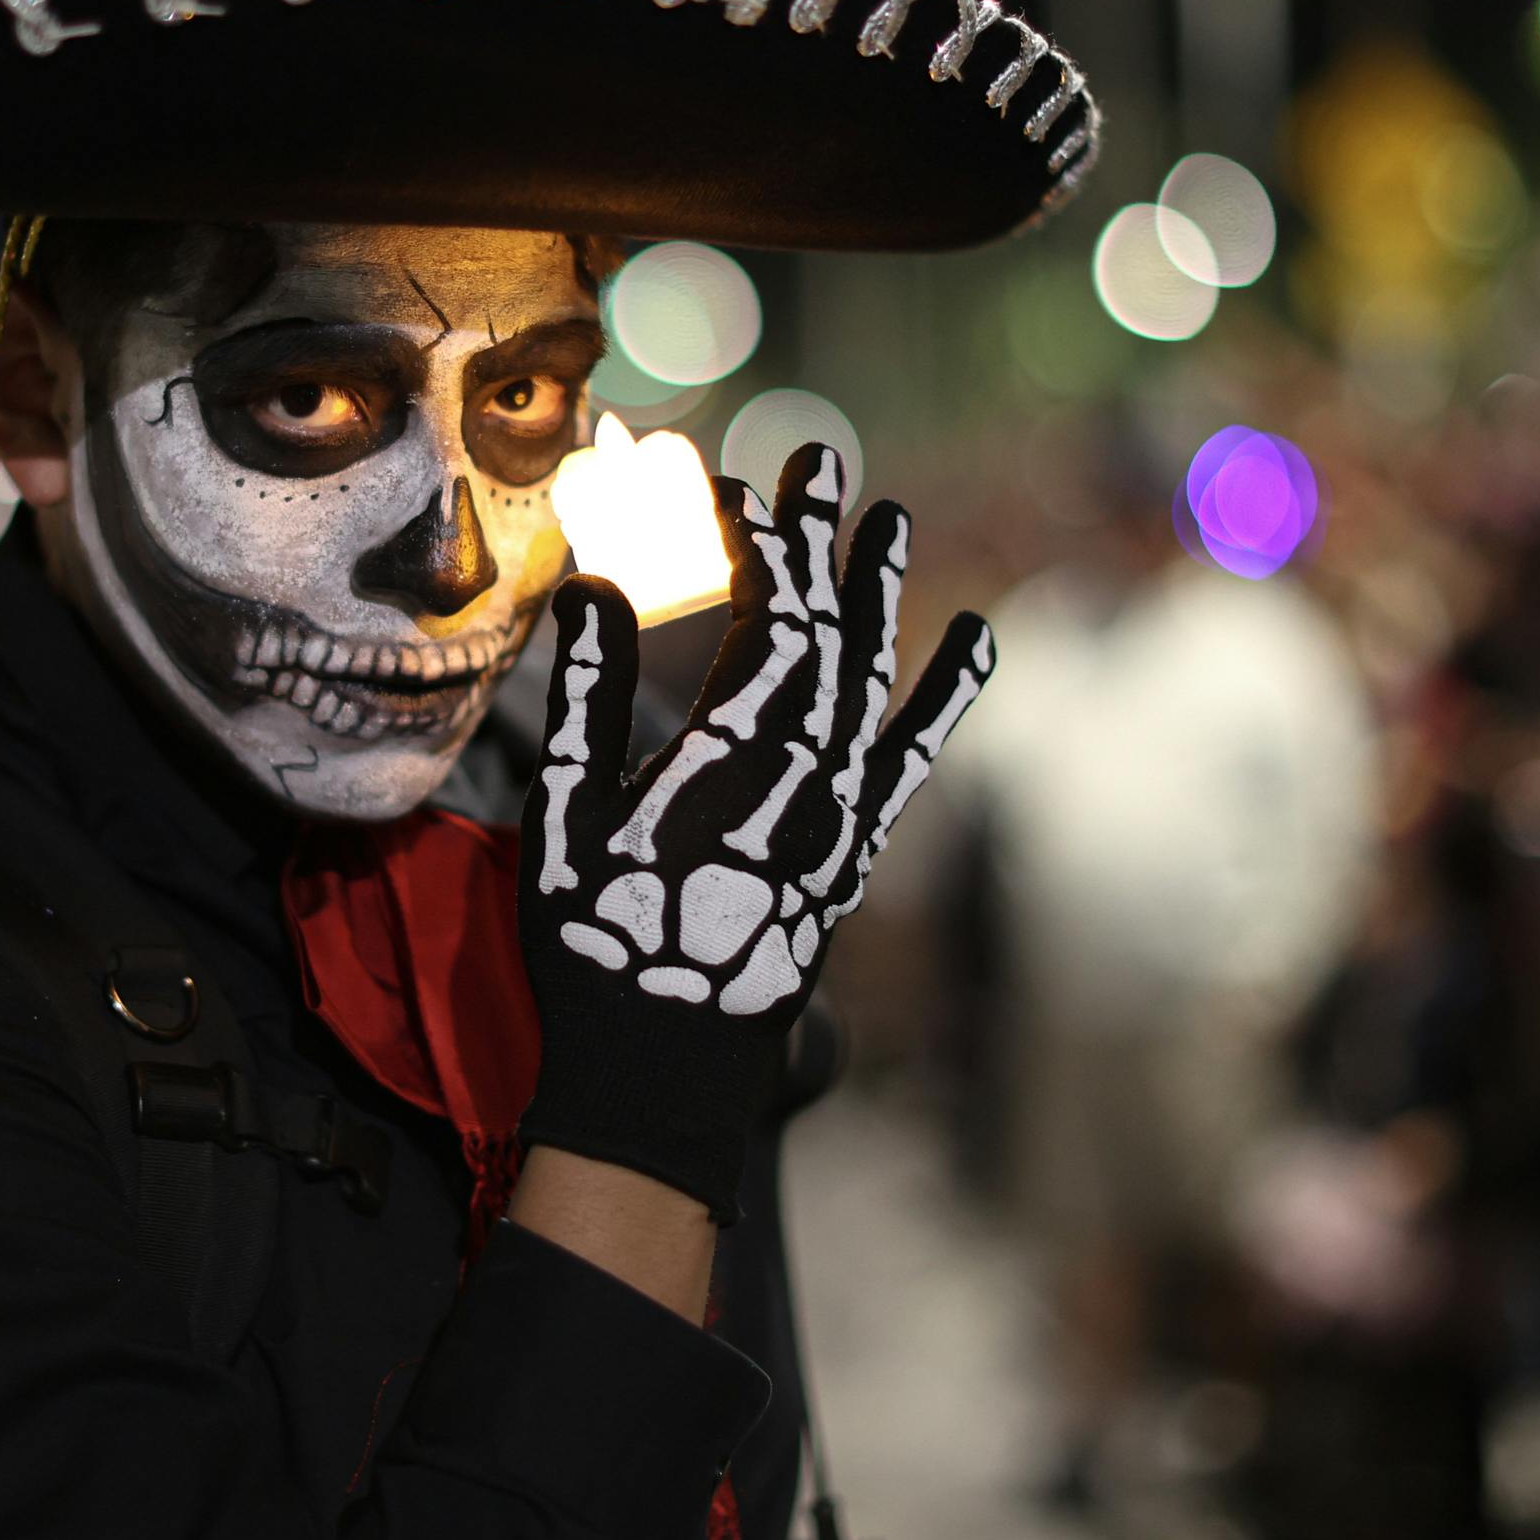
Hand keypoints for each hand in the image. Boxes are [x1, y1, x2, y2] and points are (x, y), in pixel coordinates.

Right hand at [516, 443, 996, 1218]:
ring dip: (882, 596)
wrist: (665, 1079)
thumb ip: (585, 703)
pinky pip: (910, 760)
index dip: (762, 544)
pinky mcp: (850, 856)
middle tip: (821, 459)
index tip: (736, 482)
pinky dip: (943, 696)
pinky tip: (975, 645)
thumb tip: (599, 586)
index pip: (773, 619)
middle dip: (824, 544)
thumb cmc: (597, 952)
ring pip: (874, 683)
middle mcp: (807, 779)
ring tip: (896, 520)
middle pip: (831, 633)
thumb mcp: (563, 824)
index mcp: (735, 761)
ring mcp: (840, 819)